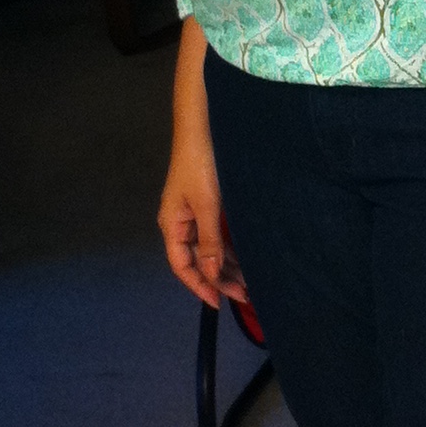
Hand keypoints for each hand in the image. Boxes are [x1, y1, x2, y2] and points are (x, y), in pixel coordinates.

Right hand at [158, 19, 249, 309]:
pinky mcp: (211, 201)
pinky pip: (219, 233)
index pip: (182, 265)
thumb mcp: (206, 205)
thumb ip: (208, 240)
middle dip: (220, 278)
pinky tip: (249, 257)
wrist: (204, 124)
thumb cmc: (201, 162)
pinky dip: (231, 246)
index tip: (219, 303)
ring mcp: (197, 212)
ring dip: (228, 264)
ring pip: (211, 248)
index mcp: (173, 223)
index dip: (199, 286)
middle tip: (246, 295)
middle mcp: (183, 220)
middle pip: (199, 259)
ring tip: (252, 281)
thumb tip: (210, 274)